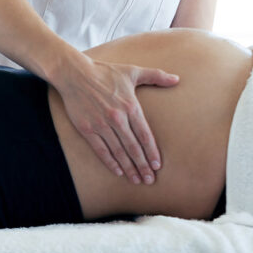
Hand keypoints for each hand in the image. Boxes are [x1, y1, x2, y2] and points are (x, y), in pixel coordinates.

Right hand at [56, 58, 178, 183]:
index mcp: (130, 106)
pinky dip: (110, 162)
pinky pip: (101, 150)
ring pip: (118, 152)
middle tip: (150, 180)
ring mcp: (101, 124)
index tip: (157, 166)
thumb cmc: (105, 72)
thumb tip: (177, 79)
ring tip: (137, 180)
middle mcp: (117, 118)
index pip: (145, 135)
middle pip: (133, 147)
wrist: (74, 74)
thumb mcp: (132, 71)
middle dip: (143, 166)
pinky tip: (118, 171)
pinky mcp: (87, 129)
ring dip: (128, 168)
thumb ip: (156, 76)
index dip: (152, 152)